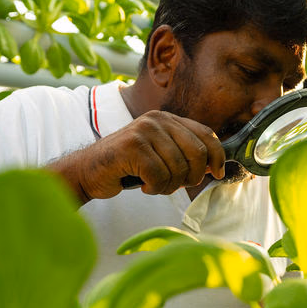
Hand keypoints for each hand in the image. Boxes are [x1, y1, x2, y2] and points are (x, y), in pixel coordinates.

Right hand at [50, 110, 226, 202]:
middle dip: (190, 177)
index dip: (217, 156)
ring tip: (153, 184)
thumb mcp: (160, 154)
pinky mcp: (132, 146)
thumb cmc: (128, 167)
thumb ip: (184, 154)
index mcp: (168, 119)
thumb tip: (216, 168)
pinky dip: (154, 188)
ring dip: (168, 186)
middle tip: (173, 184)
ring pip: (178, 169)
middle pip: (197, 154)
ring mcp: (144, 131)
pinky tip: (143, 185)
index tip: (217, 174)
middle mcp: (157, 119)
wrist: (89, 170)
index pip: (206, 134)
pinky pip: (159, 177)